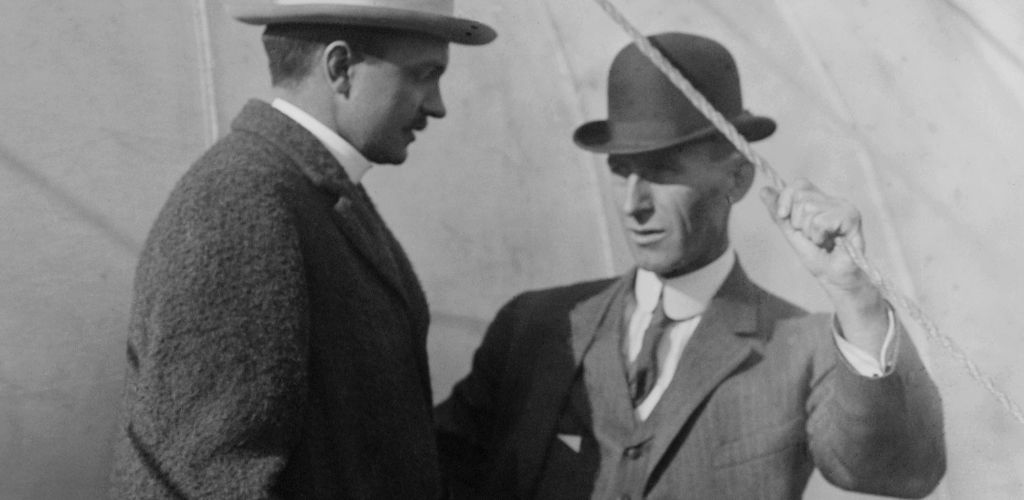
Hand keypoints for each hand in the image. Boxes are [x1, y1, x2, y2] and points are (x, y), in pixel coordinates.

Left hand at [758, 178, 866, 292]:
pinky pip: (820, 221)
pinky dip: (819, 237)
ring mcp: (844, 206)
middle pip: (801, 196)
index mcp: (821, 201)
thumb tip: (762, 190)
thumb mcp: (791, 232)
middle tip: (813, 237)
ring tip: (822, 241)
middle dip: (798, 222)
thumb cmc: (816, 257)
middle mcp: (834, 200)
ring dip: (810, 232)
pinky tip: (831, 243)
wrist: (833, 277)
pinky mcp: (852, 216)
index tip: (783, 216)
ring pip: (809, 207)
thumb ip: (778, 212)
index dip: (786, 198)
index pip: (800, 184)